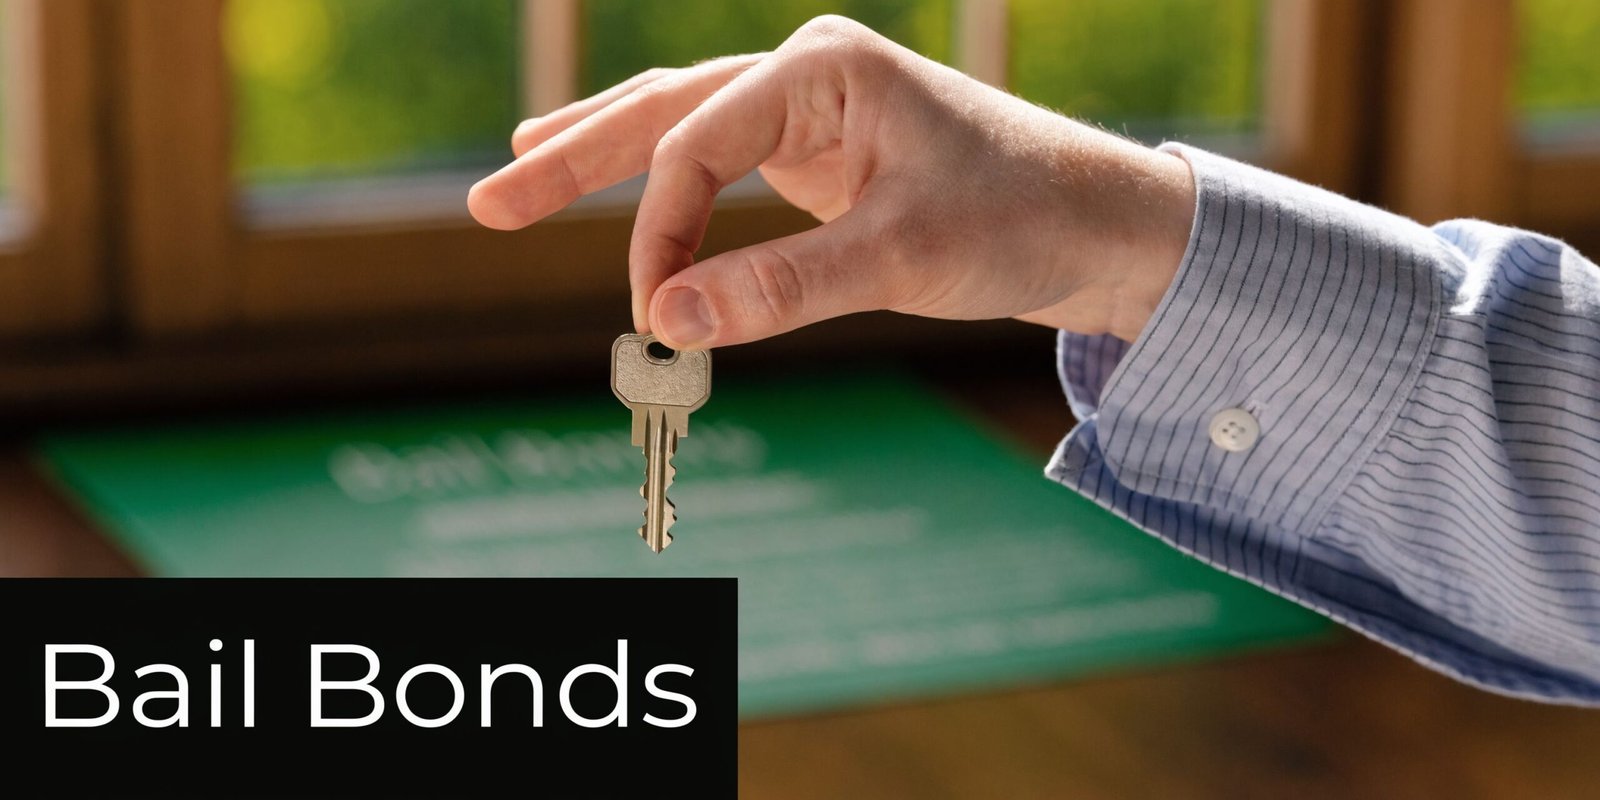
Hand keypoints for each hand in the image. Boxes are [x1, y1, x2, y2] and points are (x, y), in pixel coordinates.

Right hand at [468, 15, 1195, 349]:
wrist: (1099, 227)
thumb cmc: (1019, 219)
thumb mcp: (900, 256)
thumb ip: (782, 288)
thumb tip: (670, 326)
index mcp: (824, 67)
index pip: (699, 141)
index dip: (660, 231)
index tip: (654, 315)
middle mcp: (808, 74)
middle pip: (665, 107)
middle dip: (577, 155)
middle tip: (490, 199)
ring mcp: (812, 111)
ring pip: (684, 124)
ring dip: (605, 155)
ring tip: (521, 171)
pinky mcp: (822, 155)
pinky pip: (723, 164)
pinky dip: (668, 184)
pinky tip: (623, 186)